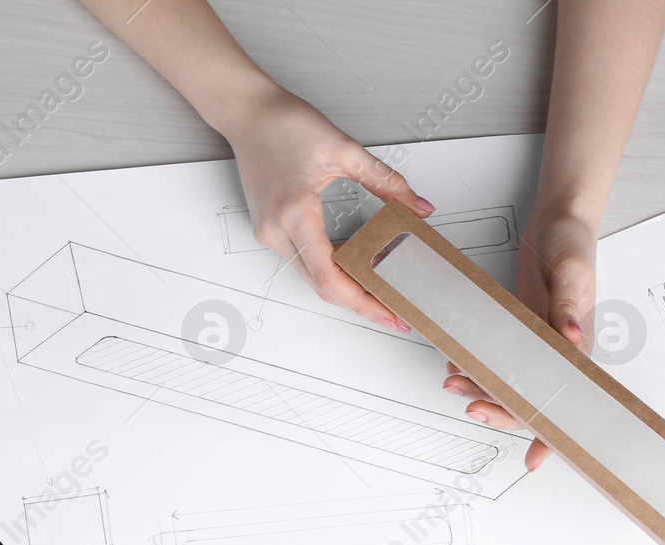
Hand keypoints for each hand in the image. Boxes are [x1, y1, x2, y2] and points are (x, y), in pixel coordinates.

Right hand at [222, 87, 433, 328]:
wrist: (246, 111)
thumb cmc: (283, 122)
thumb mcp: (344, 149)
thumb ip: (386, 182)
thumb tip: (419, 207)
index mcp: (294, 213)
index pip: (329, 278)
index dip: (362, 303)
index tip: (387, 314)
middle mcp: (276, 231)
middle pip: (321, 287)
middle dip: (360, 303)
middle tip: (393, 312)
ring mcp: (269, 233)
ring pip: (312, 277)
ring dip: (346, 287)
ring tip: (381, 289)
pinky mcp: (270, 229)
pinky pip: (304, 260)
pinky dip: (331, 268)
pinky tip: (356, 264)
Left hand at [441, 207, 597, 471]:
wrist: (561, 219)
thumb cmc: (574, 243)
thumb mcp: (573, 271)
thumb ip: (570, 306)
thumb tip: (572, 338)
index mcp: (578, 346)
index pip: (566, 401)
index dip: (552, 433)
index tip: (534, 458)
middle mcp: (557, 350)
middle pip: (530, 398)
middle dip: (500, 409)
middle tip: (471, 408)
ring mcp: (537, 341)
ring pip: (510, 380)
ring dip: (482, 387)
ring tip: (452, 381)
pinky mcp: (521, 327)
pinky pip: (500, 355)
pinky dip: (479, 362)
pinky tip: (458, 360)